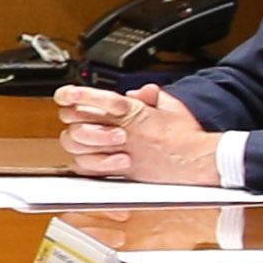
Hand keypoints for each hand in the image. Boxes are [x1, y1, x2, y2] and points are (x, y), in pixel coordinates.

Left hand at [58, 82, 217, 182]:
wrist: (197, 160)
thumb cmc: (186, 136)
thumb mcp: (170, 106)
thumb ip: (150, 96)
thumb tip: (138, 92)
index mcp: (133, 111)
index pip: (99, 99)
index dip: (77, 95)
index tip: (65, 94)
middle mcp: (122, 130)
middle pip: (78, 121)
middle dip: (72, 118)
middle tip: (73, 116)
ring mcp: (119, 150)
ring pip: (78, 144)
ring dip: (76, 140)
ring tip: (83, 137)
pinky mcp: (120, 170)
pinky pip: (89, 168)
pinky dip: (84, 163)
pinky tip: (88, 157)